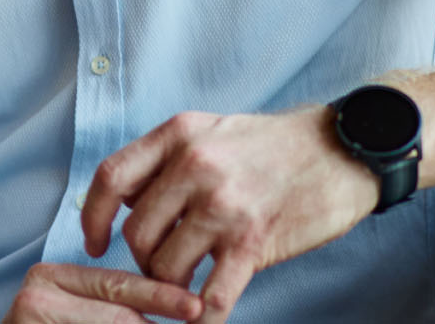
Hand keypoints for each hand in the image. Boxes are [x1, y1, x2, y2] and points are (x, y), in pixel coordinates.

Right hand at [1, 261, 202, 322]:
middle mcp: (37, 292)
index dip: (163, 296)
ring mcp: (29, 316)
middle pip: (119, 315)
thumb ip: (113, 309)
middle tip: (199, 318)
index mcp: (52, 275)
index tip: (199, 307)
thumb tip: (181, 307)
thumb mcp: (76, 314)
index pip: (119, 283)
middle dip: (159, 322)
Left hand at [80, 108, 377, 321]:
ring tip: (190, 283)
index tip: (95, 244)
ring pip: (165, 268)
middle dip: (143, 261)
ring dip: (172, 287)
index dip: (92, 217)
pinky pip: (211, 296)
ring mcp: (223, 206)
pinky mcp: (253, 242)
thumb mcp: (211, 130)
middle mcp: (195, 166)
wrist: (342, 150)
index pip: (110, 178)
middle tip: (164, 266)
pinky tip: (208, 314)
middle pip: (137, 233)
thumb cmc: (274, 145)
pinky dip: (205, 315)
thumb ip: (168, 158)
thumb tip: (126, 198)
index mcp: (179, 135)